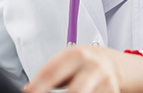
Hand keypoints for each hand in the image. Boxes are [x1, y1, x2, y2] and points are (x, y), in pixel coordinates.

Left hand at [23, 45, 142, 92]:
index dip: (38, 86)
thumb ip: (50, 73)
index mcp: (77, 54)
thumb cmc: (84, 63)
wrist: (114, 64)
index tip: (28, 92)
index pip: (52, 72)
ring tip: (66, 92)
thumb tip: (30, 89)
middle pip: (74, 91)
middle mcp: (93, 67)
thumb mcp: (67, 60)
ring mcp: (106, 83)